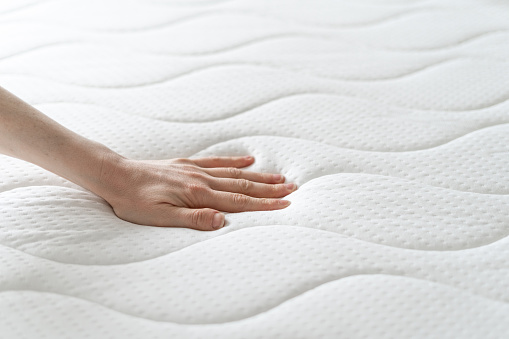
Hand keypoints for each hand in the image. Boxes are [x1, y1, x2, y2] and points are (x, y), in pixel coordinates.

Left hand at [98, 155, 296, 229]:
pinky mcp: (188, 165)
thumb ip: (192, 219)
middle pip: (243, 185)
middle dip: (270, 189)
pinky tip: (249, 161)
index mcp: (197, 194)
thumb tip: (222, 221)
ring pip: (235, 174)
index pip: (239, 201)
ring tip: (281, 177)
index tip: (287, 204)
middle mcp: (201, 179)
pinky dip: (235, 162)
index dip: (264, 204)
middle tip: (294, 188)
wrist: (116, 176)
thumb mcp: (158, 218)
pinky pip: (217, 162)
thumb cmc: (134, 202)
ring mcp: (196, 170)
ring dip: (260, 176)